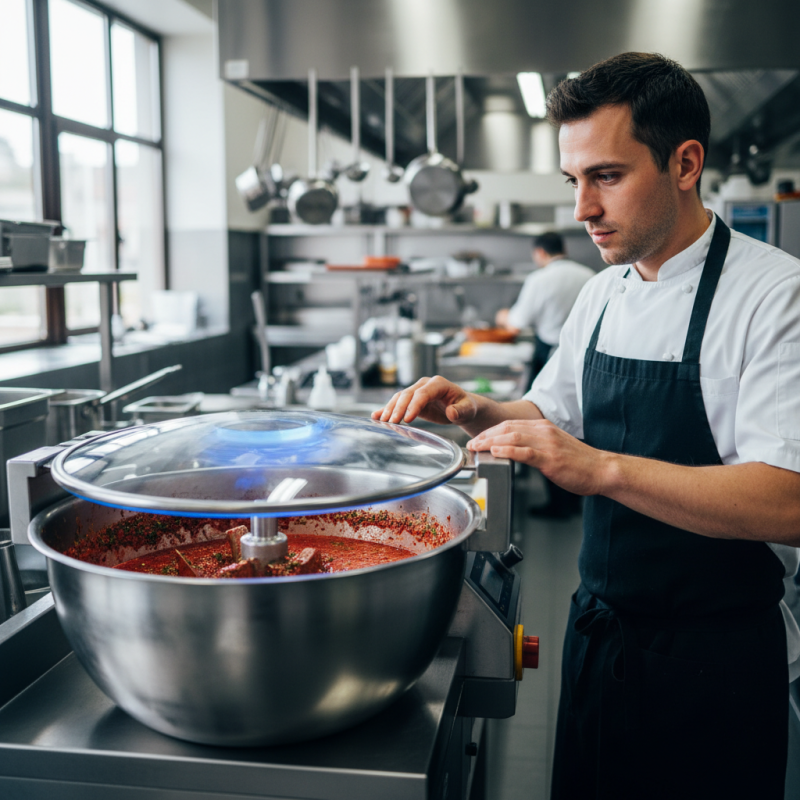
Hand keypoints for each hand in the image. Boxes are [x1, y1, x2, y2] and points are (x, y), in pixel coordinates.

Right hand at [371, 376, 481, 425]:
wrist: (462, 407)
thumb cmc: (466, 407)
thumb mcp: (467, 410)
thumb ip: (460, 411)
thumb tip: (451, 411)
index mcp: (438, 384)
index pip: (422, 393)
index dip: (414, 405)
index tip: (407, 419)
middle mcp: (425, 385)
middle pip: (407, 394)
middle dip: (398, 408)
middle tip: (392, 422)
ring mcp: (416, 391)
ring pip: (399, 397)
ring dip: (390, 409)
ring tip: (382, 421)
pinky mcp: (411, 400)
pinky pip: (397, 403)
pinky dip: (386, 409)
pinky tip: (376, 416)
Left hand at [468, 419, 611, 495]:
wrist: (602, 470)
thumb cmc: (579, 462)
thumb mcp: (554, 446)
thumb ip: (536, 444)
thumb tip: (515, 450)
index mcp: (543, 427)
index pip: (510, 424)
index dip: (491, 431)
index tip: (478, 438)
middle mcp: (544, 431)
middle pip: (507, 429)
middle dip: (485, 436)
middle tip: (471, 444)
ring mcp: (547, 444)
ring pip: (512, 438)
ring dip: (490, 442)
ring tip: (477, 448)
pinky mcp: (550, 459)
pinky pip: (524, 452)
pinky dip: (507, 451)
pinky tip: (495, 453)